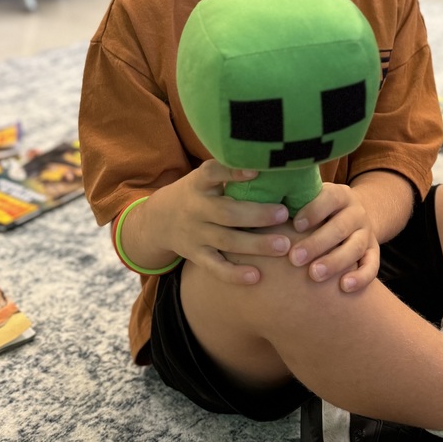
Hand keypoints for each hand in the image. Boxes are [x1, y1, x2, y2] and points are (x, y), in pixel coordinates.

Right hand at [149, 160, 291, 284]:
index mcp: (199, 183)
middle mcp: (195, 208)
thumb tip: (272, 164)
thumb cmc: (197, 193)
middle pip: (226, 213)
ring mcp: (195, 234)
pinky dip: (234, 274)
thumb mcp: (204, 178)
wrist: (158, 220)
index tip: (257, 170)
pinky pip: (215, 267)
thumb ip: (229, 173)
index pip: (212, 172)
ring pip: (226, 241)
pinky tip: (255, 276)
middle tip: (283, 214)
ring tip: (283, 245)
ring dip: (255, 245)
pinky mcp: (195, 255)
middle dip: (257, 215)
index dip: (232, 171)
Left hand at [288, 183, 379, 293]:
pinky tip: (344, 287)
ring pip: (356, 247)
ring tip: (315, 275)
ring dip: (335, 261)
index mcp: (340, 195)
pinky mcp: (373, 252)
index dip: (313, 211)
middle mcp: (356, 212)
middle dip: (317, 243)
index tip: (295, 225)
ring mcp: (367, 232)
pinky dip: (361, 277)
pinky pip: (372, 266)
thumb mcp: (310, 198)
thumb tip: (260, 207)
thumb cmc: (318, 210)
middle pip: (341, 227)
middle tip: (295, 258)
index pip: (329, 199)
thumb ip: (293, 200)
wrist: (352, 215)